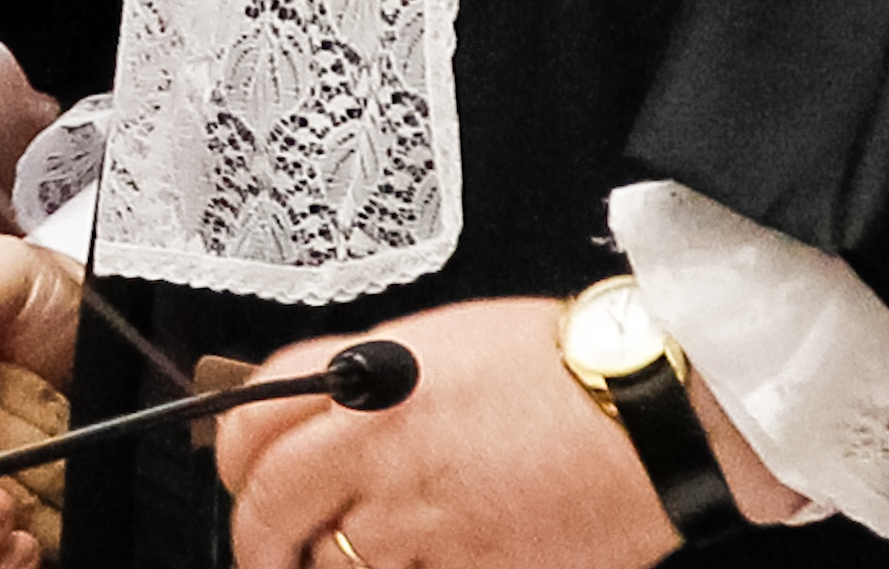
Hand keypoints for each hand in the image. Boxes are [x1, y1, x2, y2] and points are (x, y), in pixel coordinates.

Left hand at [213, 298, 704, 568]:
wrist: (657, 410)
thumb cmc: (573, 367)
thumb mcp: (455, 343)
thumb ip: (379, 379)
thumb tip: (323, 412)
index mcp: (377, 376)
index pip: (252, 420)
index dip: (231, 458)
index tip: (242, 480)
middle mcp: (384, 443)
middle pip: (269, 506)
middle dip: (258, 541)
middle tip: (272, 552)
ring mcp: (421, 518)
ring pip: (330, 565)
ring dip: (337, 567)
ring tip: (380, 551)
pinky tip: (440, 558)